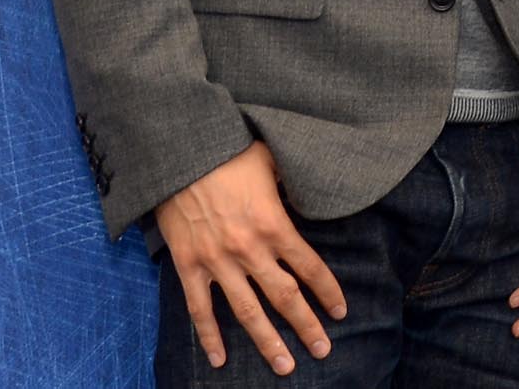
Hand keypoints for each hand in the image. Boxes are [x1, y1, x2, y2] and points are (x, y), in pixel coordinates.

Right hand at [150, 141, 347, 375]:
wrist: (178, 154)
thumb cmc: (227, 152)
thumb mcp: (270, 160)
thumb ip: (290, 183)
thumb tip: (307, 190)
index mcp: (274, 224)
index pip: (310, 267)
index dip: (328, 291)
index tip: (340, 311)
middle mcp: (249, 249)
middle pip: (285, 297)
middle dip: (306, 325)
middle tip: (322, 350)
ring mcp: (217, 261)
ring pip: (247, 312)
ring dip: (267, 342)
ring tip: (285, 366)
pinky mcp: (189, 266)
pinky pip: (200, 309)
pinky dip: (209, 336)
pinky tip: (218, 360)